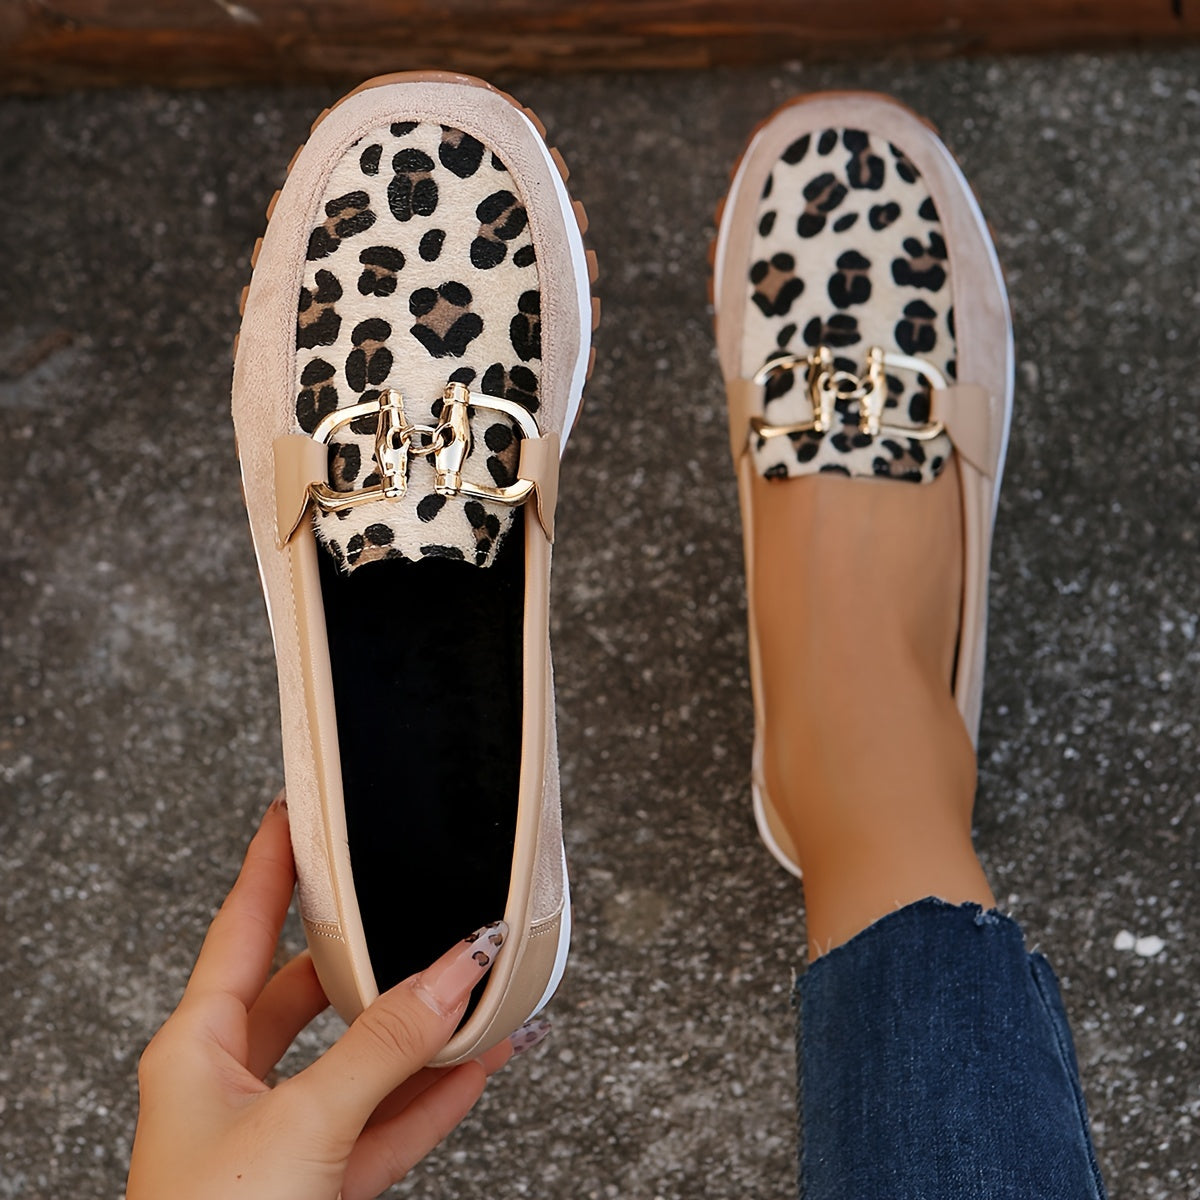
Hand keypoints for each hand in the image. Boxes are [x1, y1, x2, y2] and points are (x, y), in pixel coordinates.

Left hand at [127, 793, 545, 1199]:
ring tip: (478, 986)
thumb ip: (386, 1045)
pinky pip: (386, 1121)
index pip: (242, 926)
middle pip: (315, 991)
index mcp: (197, 1048)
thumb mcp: (303, 1123)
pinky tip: (477, 1062)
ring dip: (423, 1029)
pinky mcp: (319, 1181)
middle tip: (416, 904)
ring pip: (363, 1059)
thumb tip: (457, 971)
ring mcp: (281, 1134)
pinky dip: (433, 1094)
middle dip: (374, 955)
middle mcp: (233, 1082)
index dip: (273, 862)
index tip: (299, 809)